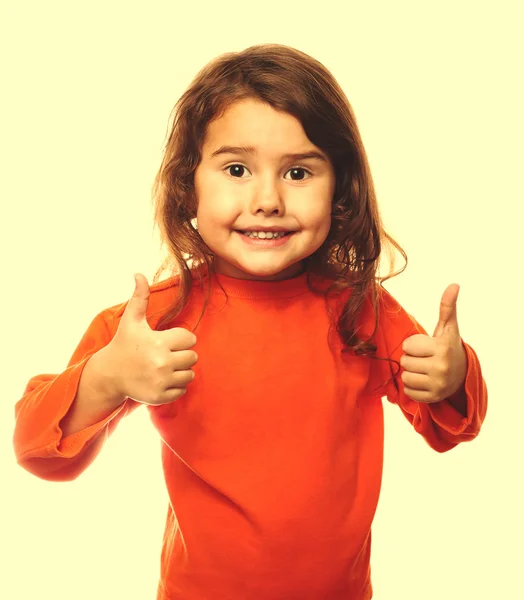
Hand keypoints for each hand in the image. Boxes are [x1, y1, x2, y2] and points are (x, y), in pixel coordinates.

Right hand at [98, 273, 197, 405]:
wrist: (109, 375)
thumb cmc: (124, 344)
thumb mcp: (131, 320)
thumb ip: (140, 297)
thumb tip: (139, 273)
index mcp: (158, 342)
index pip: (190, 339)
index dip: (181, 339)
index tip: (167, 341)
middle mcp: (161, 363)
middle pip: (193, 357)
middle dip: (182, 355)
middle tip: (167, 355)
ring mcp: (161, 381)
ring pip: (190, 374)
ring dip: (181, 371)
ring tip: (165, 367)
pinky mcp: (160, 396)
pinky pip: (182, 390)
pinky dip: (175, 386)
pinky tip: (162, 379)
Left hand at [399, 284, 467, 403]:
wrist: (462, 374)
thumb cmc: (448, 346)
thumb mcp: (448, 327)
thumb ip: (447, 307)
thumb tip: (454, 284)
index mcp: (443, 347)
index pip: (407, 346)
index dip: (413, 345)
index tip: (425, 347)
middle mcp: (442, 367)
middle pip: (405, 362)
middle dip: (411, 359)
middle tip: (424, 359)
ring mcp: (438, 384)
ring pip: (405, 377)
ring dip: (411, 374)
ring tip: (424, 371)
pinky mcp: (433, 398)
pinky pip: (409, 391)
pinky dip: (413, 388)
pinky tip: (425, 382)